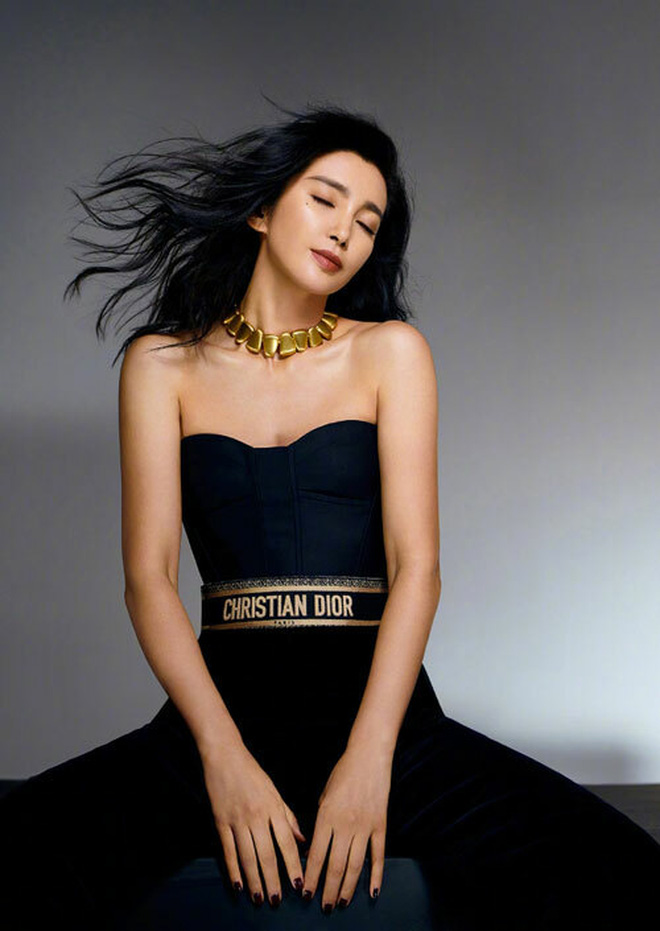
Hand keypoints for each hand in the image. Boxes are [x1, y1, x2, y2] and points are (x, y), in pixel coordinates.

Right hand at [200, 742, 306, 906]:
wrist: (225, 756)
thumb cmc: (252, 773)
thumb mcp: (274, 791)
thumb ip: (287, 817)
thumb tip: (302, 840)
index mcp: (273, 808)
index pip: (287, 842)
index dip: (293, 865)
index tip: (298, 884)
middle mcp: (257, 816)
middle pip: (267, 854)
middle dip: (273, 880)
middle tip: (277, 900)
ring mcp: (237, 820)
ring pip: (247, 857)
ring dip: (254, 880)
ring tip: (259, 898)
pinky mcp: (220, 822)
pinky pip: (228, 851)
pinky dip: (233, 870)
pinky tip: (238, 885)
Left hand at [302, 744, 391, 910]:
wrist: (368, 757)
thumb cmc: (343, 774)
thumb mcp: (324, 796)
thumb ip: (320, 823)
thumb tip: (315, 851)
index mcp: (326, 816)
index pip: (316, 855)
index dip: (311, 877)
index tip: (306, 892)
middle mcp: (345, 824)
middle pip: (335, 865)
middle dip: (328, 889)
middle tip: (325, 907)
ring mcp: (365, 826)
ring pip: (355, 865)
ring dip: (348, 887)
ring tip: (343, 903)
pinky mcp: (380, 825)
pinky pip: (378, 855)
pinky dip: (376, 875)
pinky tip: (373, 891)